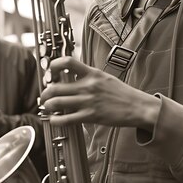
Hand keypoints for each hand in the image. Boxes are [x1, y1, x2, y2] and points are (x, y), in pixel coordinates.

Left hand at [40, 56, 160, 130]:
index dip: (53, 66)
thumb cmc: (122, 94)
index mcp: (92, 73)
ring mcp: (88, 101)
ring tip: (48, 108)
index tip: (50, 73)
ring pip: (57, 103)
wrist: (138, 106)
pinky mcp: (90, 116)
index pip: (67, 62)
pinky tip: (55, 120)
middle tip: (44, 97)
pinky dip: (56, 120)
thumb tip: (73, 76)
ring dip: (48, 106)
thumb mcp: (105, 78)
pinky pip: (66, 119)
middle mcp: (88, 86)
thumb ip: (89, 76)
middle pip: (55, 86)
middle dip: (45, 93)